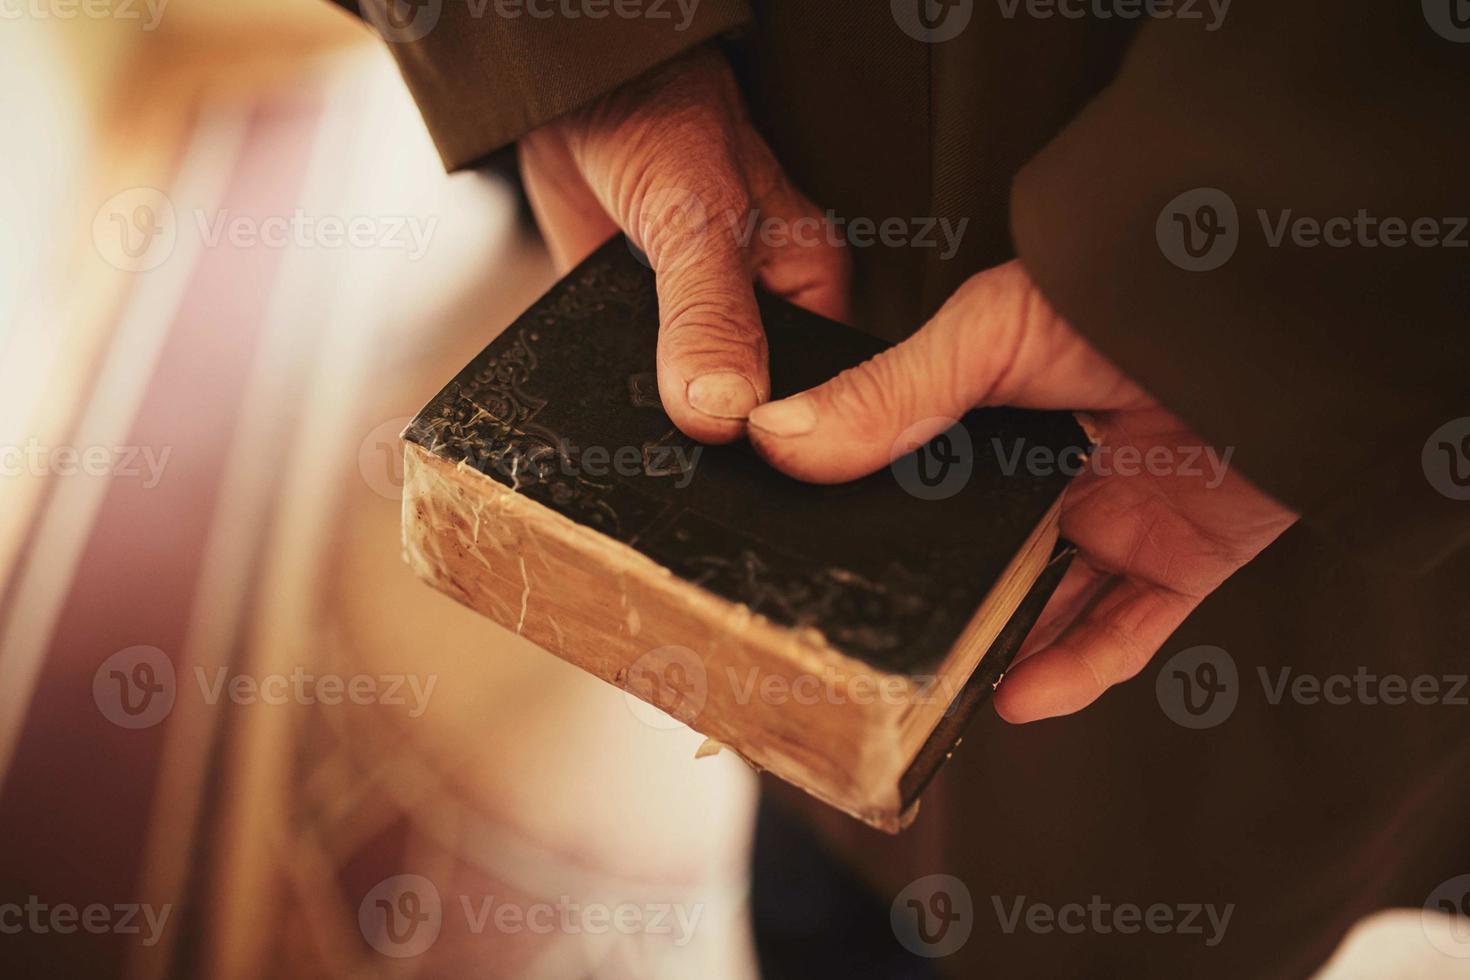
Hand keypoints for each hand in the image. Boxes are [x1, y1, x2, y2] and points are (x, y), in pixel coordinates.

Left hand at [519, 47, 849, 442]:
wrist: (569, 94)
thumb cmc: (658, 116)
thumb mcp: (698, 218)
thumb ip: (710, 314)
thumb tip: (721, 409)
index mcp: (808, 284)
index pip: (820, 390)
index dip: (788, 433)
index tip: (746, 465)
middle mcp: (760, 311)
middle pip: (754, 407)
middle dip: (722, 434)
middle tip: (691, 461)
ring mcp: (698, 326)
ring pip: (693, 405)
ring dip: (664, 421)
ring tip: (650, 444)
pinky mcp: (639, 331)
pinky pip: (636, 388)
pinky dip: (619, 399)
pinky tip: (611, 412)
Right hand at [745, 261, 1298, 722]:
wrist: (1273, 315)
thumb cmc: (1128, 295)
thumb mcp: (985, 337)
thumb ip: (888, 397)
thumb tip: (775, 438)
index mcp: (996, 410)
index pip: (919, 480)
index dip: (870, 522)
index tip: (814, 564)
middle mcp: (1052, 469)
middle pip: (978, 555)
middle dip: (932, 603)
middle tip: (869, 649)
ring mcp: (1117, 516)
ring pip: (1043, 607)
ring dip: (995, 651)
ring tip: (932, 693)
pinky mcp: (1182, 559)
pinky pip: (1124, 632)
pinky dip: (1074, 669)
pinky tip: (1018, 694)